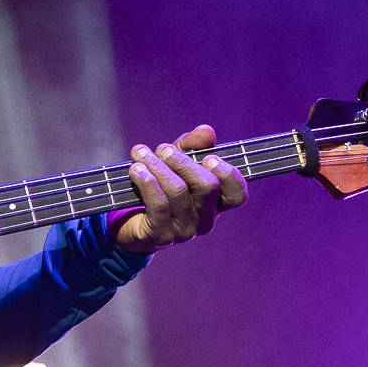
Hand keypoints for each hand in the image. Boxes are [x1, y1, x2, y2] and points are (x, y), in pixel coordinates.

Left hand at [113, 125, 247, 252]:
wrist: (130, 219)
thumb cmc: (160, 187)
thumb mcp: (176, 161)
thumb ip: (192, 145)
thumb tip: (206, 132)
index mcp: (216, 203)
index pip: (237, 194)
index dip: (228, 174)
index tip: (208, 157)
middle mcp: (205, 219)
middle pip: (207, 186)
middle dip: (183, 161)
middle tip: (163, 149)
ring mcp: (184, 230)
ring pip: (178, 191)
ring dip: (157, 166)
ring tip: (141, 154)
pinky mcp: (161, 235)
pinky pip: (158, 204)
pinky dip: (146, 181)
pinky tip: (136, 170)